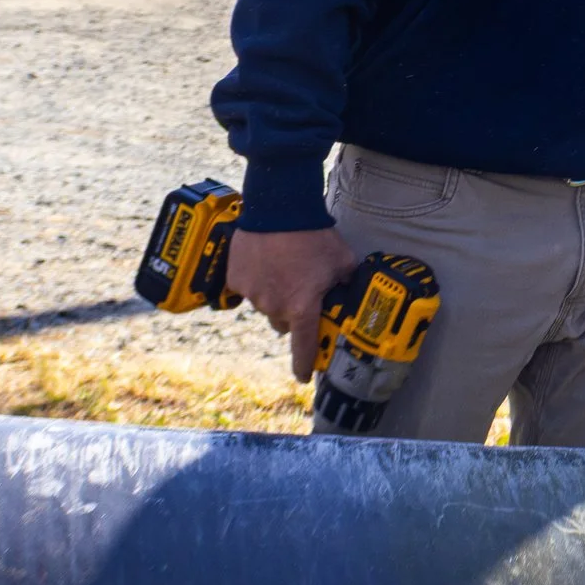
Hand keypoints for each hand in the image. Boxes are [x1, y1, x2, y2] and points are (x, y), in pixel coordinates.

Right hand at [226, 226, 357, 380]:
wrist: (280, 209)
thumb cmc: (313, 235)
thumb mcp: (342, 261)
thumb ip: (346, 282)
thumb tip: (349, 290)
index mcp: (302, 308)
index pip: (303, 348)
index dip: (304, 365)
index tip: (304, 375)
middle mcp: (275, 307)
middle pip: (285, 323)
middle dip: (293, 312)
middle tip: (301, 289)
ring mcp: (252, 294)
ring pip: (266, 305)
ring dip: (275, 294)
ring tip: (285, 268)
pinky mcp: (236, 280)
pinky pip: (248, 289)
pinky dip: (256, 280)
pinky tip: (267, 262)